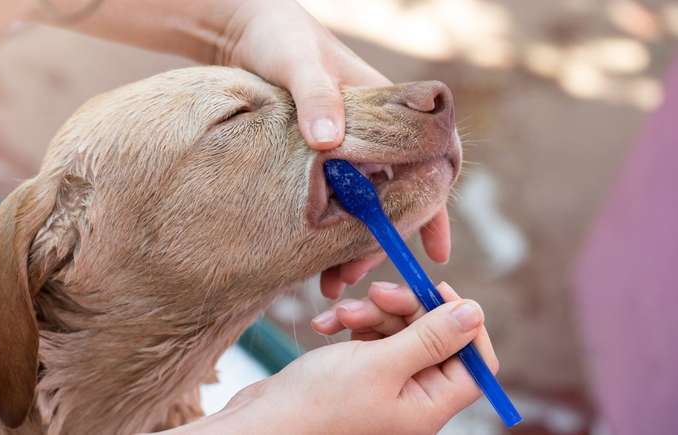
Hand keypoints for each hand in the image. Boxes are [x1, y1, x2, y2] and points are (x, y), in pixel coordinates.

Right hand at [165, 282, 496, 434]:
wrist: (262, 423)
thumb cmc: (317, 404)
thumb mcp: (380, 364)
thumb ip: (431, 338)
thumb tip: (475, 313)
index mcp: (429, 405)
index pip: (475, 361)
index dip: (462, 322)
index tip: (436, 290)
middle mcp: (412, 397)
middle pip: (433, 337)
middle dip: (404, 309)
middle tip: (377, 293)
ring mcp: (385, 385)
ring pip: (399, 331)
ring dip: (372, 315)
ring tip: (342, 316)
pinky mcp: (360, 373)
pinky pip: (371, 338)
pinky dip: (352, 325)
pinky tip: (326, 325)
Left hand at [214, 0, 450, 297]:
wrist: (244, 30)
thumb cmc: (280, 37)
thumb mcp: (298, 62)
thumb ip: (314, 95)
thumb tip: (327, 139)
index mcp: (386, 107)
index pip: (435, 155)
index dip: (439, 202)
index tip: (436, 248)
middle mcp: (373, 132)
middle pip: (397, 194)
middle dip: (385, 239)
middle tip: (357, 274)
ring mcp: (347, 147)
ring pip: (366, 204)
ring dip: (354, 244)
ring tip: (333, 283)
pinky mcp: (317, 159)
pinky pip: (333, 201)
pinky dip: (327, 233)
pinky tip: (311, 262)